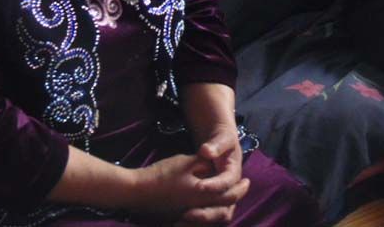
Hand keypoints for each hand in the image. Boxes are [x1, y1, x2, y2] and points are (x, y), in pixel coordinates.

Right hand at [135, 152, 249, 224]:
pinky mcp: (180, 218)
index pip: (229, 195)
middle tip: (242, 189)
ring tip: (228, 198)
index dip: (240, 188)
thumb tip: (215, 166)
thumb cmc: (162, 174)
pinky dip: (209, 214)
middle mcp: (198, 208)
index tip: (247, 181)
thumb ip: (204, 164)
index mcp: (203, 195)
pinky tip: (209, 205)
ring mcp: (189, 215)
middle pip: (224, 210)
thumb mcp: (187, 162)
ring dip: (223, 208)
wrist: (137, 191)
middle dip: (235, 199)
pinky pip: (201, 220)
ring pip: (214, 218)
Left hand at [176, 126, 244, 223]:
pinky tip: (177, 223)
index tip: (199, 186)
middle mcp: (231, 190)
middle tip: (186, 214)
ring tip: (178, 223)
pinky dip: (196, 223)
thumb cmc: (222, 139)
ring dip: (200, 223)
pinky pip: (208, 219)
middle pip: (225, 209)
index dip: (214, 186)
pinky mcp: (213, 203)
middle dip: (206, 214)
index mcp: (234, 173)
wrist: (221, 143)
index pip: (227, 183)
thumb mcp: (221, 138)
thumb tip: (207, 151)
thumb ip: (216, 145)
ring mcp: (223, 198)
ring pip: (216, 217)